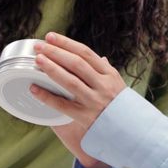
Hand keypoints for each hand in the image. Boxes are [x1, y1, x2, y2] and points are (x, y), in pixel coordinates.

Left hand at [30, 32, 124, 167]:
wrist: (133, 131)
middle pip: (76, 63)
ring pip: (70, 81)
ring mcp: (94, 101)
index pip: (85, 53)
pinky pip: (63, 105)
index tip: (50, 37)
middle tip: (38, 46)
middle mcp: (102, 85)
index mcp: (109, 74)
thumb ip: (105, 71)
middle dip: (55, 52)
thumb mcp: (117, 84)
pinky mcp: (86, 116)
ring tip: (37, 60)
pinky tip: (34, 89)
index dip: (66, 43)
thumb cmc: (121, 105)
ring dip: (51, 69)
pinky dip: (47, 96)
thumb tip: (99, 58)